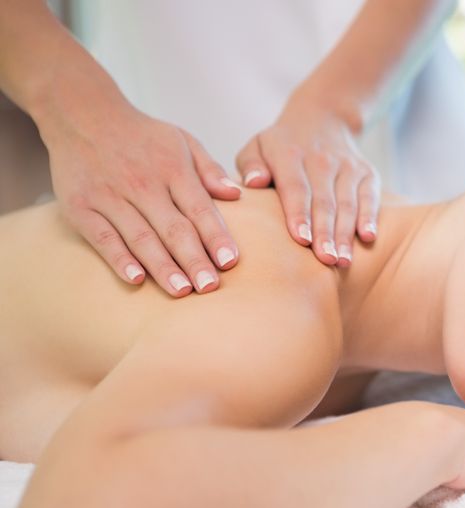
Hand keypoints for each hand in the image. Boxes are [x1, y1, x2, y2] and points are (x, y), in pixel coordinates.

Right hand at [47, 104, 240, 296]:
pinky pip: (103, 237)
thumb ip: (209, 170)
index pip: (200, 209)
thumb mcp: (183, 141)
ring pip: (141, 237)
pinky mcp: (81, 207)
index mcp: (173, 169)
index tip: (231, 262)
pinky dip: (119, 258)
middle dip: (194, 259)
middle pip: (174, 228)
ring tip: (182, 290)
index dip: (216, 236)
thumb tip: (237, 195)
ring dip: (162, 266)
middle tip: (211, 287)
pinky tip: (136, 279)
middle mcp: (143, 184)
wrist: (82, 115)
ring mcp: (110, 196)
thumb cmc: (142, 136)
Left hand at [235, 92, 379, 267]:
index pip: (296, 188)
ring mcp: (347, 166)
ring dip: (346, 233)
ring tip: (343, 260)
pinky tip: (368, 237)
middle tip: (325, 260)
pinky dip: (370, 217)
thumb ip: (251, 165)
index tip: (301, 239)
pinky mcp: (367, 173)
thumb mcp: (258, 147)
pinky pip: (371, 197)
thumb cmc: (281, 146)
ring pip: (347, 203)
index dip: (299, 214)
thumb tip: (253, 183)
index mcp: (290, 154)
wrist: (322, 118)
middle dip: (325, 232)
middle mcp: (321, 159)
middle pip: (324, 201)